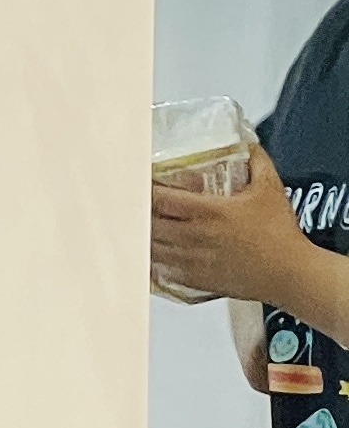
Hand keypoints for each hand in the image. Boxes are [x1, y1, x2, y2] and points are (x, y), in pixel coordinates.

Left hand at [152, 142, 314, 309]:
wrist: (288, 272)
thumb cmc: (280, 233)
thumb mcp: (270, 188)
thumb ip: (257, 163)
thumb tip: (249, 146)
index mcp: (208, 212)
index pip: (160, 199)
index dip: (147, 190)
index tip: (144, 183)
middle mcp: (193, 237)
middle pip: (149, 224)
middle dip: (142, 213)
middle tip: (139, 205)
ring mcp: (190, 261)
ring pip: (151, 248)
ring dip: (145, 237)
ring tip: (145, 227)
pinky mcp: (193, 280)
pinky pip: (161, 271)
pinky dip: (153, 261)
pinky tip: (154, 254)